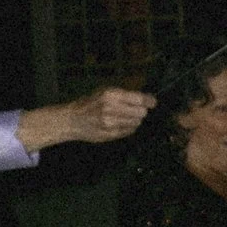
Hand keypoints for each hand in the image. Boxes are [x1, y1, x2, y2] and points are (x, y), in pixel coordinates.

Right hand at [21, 86, 154, 148]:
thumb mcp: (104, 92)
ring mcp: (111, 123)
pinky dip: (129, 127)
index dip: (149, 101)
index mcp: (110, 95)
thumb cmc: (90, 103)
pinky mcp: (111, 134)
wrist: (73, 120)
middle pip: (141, 113)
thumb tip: (147, 99)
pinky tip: (120, 124)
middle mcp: (112, 109)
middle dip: (141, 111)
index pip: (139, 99)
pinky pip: (130, 131)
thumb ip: (124, 95)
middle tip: (135, 109)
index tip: (153, 102)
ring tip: (124, 116)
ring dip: (135, 120)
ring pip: (137, 123)